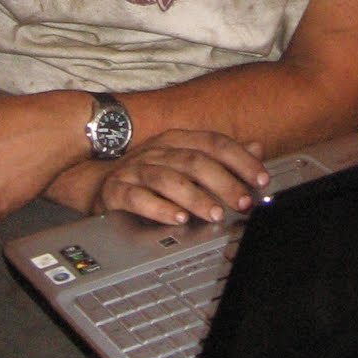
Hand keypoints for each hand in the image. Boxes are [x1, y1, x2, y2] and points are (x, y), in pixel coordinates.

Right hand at [90, 130, 268, 226]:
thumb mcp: (185, 158)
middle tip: (243, 202)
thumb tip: (257, 147)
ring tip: (215, 214)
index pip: (214, 143)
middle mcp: (157, 151)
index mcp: (177, 139)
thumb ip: (221, 156)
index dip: (240, 159)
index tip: (261, 179)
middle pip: (194, 161)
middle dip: (223, 182)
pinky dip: (159, 208)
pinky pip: (137, 197)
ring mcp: (135, 169)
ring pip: (168, 179)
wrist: (97, 181)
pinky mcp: (116, 190)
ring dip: (195, 197)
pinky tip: (176, 219)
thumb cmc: (149, 172)